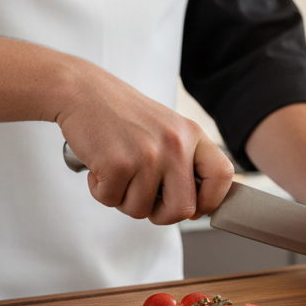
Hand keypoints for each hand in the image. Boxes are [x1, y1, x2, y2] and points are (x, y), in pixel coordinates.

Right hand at [54, 61, 234, 224]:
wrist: (83, 91)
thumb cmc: (122, 113)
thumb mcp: (166, 127)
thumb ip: (183, 160)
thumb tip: (194, 208)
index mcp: (192, 134)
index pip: (222, 176)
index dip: (211, 200)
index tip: (196, 207)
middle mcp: (175, 145)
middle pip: (183, 209)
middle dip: (161, 215)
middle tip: (145, 200)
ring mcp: (147, 155)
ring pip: (141, 210)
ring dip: (123, 199)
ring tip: (117, 172)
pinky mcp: (118, 165)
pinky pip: (111, 201)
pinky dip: (100, 191)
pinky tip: (100, 168)